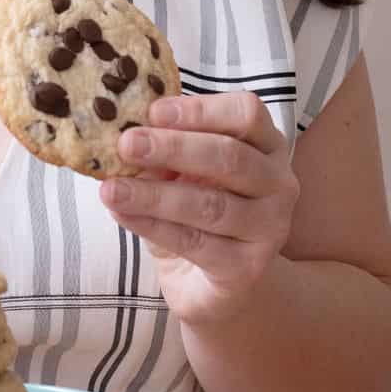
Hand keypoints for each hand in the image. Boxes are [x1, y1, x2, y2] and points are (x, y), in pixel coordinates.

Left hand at [99, 91, 299, 325]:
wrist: (213, 281)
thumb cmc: (198, 209)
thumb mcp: (183, 171)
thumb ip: (165, 151)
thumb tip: (125, 133)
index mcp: (265, 144)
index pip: (246, 114)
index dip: (200, 110)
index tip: (153, 111)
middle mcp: (278, 182)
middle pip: (230, 157)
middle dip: (173, 148)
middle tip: (126, 144)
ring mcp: (269, 227)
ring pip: (210, 204)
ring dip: (154, 194)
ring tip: (112, 188)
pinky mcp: (248, 267)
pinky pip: (195, 242)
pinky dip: (153, 226)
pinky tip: (122, 215)